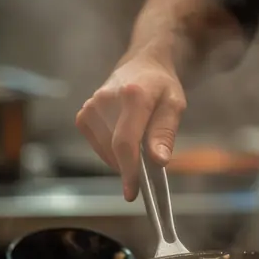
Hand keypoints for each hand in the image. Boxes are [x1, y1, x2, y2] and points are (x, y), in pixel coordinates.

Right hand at [76, 53, 185, 200]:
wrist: (142, 65)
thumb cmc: (161, 86)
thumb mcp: (175, 104)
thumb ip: (165, 132)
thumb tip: (159, 161)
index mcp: (132, 96)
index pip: (125, 142)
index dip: (129, 170)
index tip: (132, 193)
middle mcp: (105, 100)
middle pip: (114, 149)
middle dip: (131, 166)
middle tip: (148, 168)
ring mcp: (90, 107)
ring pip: (104, 150)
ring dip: (122, 158)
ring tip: (139, 145)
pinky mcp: (83, 116)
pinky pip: (97, 146)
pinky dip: (111, 151)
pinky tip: (124, 141)